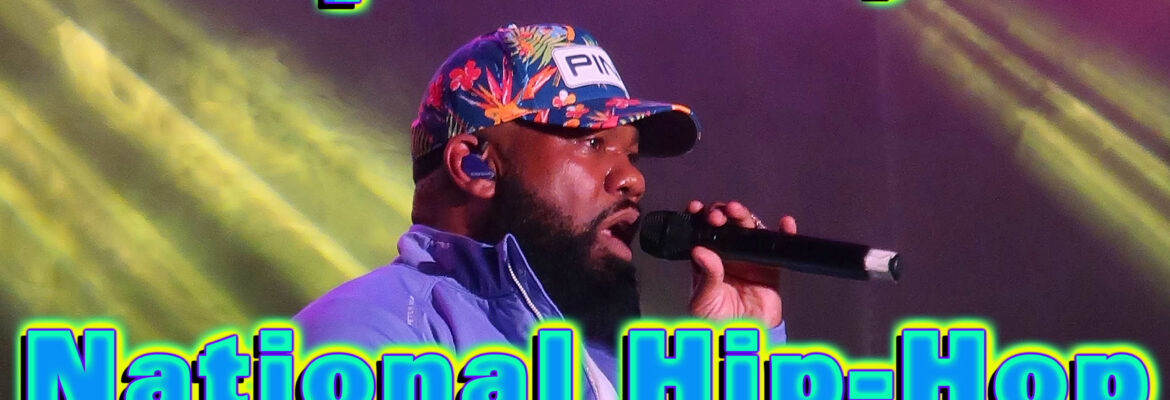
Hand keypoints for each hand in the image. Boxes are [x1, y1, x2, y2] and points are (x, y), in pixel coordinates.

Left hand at [687, 200, 796, 327]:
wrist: (741, 339)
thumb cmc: (716, 320)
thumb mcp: (703, 300)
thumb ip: (705, 276)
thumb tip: (699, 250)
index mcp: (707, 258)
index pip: (701, 230)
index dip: (699, 216)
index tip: (695, 208)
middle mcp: (727, 253)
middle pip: (725, 224)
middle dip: (720, 213)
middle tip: (716, 215)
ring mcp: (750, 258)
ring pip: (748, 229)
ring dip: (744, 216)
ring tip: (737, 211)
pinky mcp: (770, 267)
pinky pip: (778, 247)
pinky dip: (784, 233)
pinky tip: (785, 224)